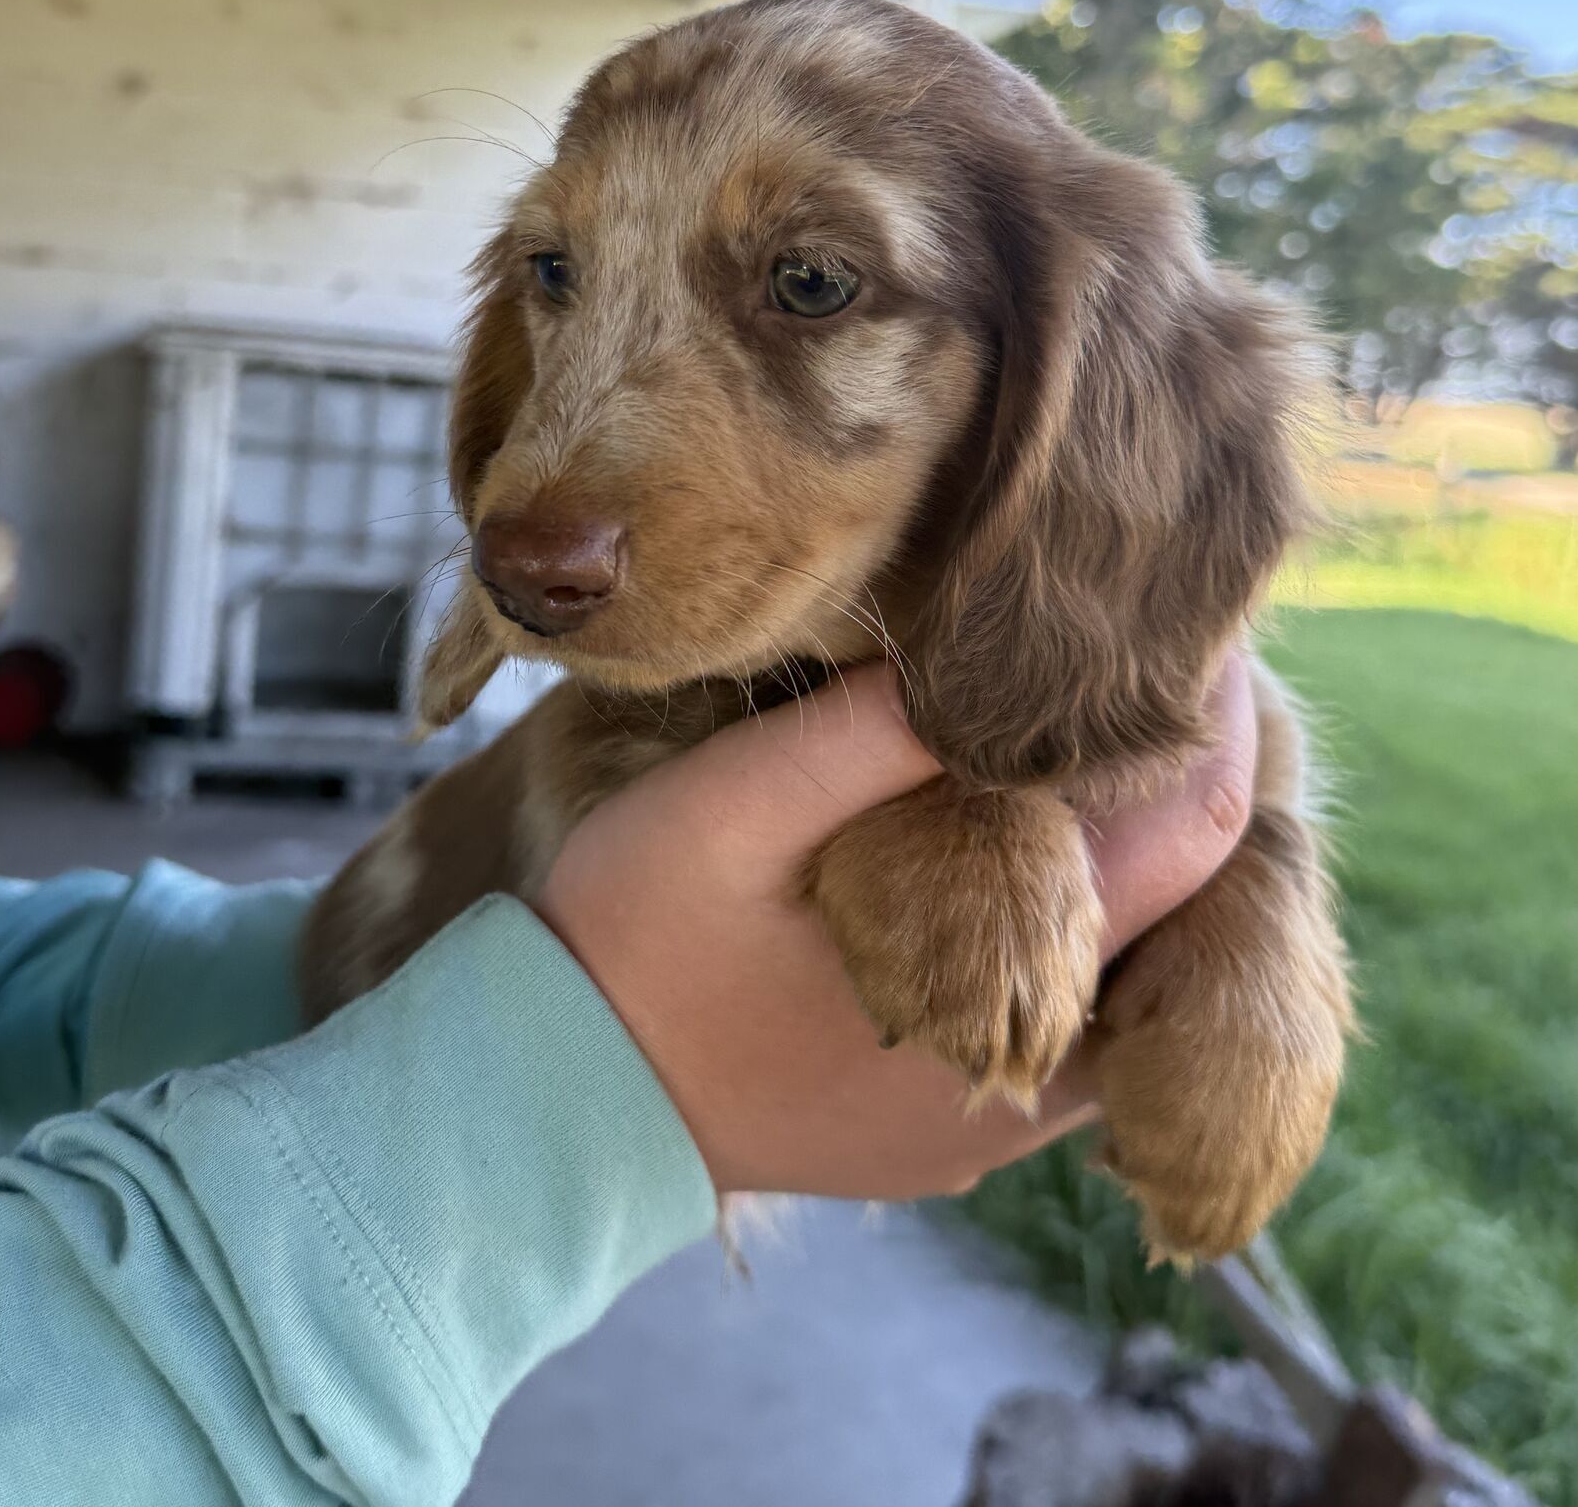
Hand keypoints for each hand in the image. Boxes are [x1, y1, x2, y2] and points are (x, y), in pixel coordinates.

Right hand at [536, 655, 1255, 1200]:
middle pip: (1184, 921)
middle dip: (1181, 784)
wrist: (549, 1094)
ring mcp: (988, 1123)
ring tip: (1101, 743)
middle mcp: (1026, 1086)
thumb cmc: (631, 934)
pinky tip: (1029, 853)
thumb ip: (871, 734)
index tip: (1206, 628)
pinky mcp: (944, 1132)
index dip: (1211, 722)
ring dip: (1129, 862)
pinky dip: (1071, 932)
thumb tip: (1004, 657)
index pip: (1186, 844)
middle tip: (1161, 665)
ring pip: (1127, 981)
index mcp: (1001, 993)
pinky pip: (1059, 1025)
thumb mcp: (735, 802)